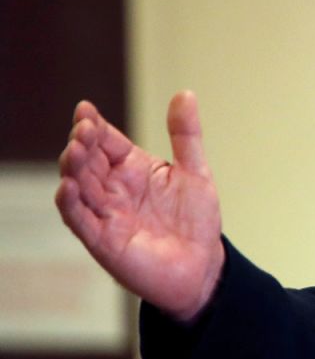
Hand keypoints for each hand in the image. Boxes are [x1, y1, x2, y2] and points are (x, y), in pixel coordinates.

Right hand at [55, 91, 225, 321]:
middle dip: (82, 144)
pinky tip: (67, 187)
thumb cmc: (195, 220)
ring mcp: (106, 213)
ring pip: (80, 186)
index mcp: (133, 168)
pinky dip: (71, 204)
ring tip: (74, 150)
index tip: (85, 109)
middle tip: (83, 129)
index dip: (95, 126)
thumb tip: (186, 93)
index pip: (107, 141)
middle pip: (89, 161)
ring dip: (73, 168)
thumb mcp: (196, 172)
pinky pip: (81, 220)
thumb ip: (186, 135)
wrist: (203, 265)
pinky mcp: (103, 241)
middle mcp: (114, 188)